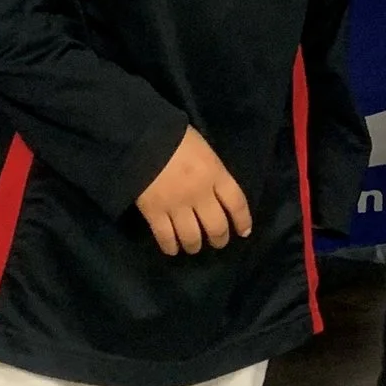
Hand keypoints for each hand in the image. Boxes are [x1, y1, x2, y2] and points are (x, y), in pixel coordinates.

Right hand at [137, 128, 251, 256]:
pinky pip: (165, 237)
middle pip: (216, 226)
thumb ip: (212, 170)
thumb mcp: (203, 148)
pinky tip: (172, 249)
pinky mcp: (154, 212)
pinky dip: (170, 247)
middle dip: (219, 239)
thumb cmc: (175, 136)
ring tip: (193, 247)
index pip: (237, 203)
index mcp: (215, 174)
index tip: (244, 232)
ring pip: (192, 237)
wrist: (141, 137)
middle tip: (217, 242)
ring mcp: (177, 205)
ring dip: (195, 245)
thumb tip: (215, 188)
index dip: (242, 220)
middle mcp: (200, 194)